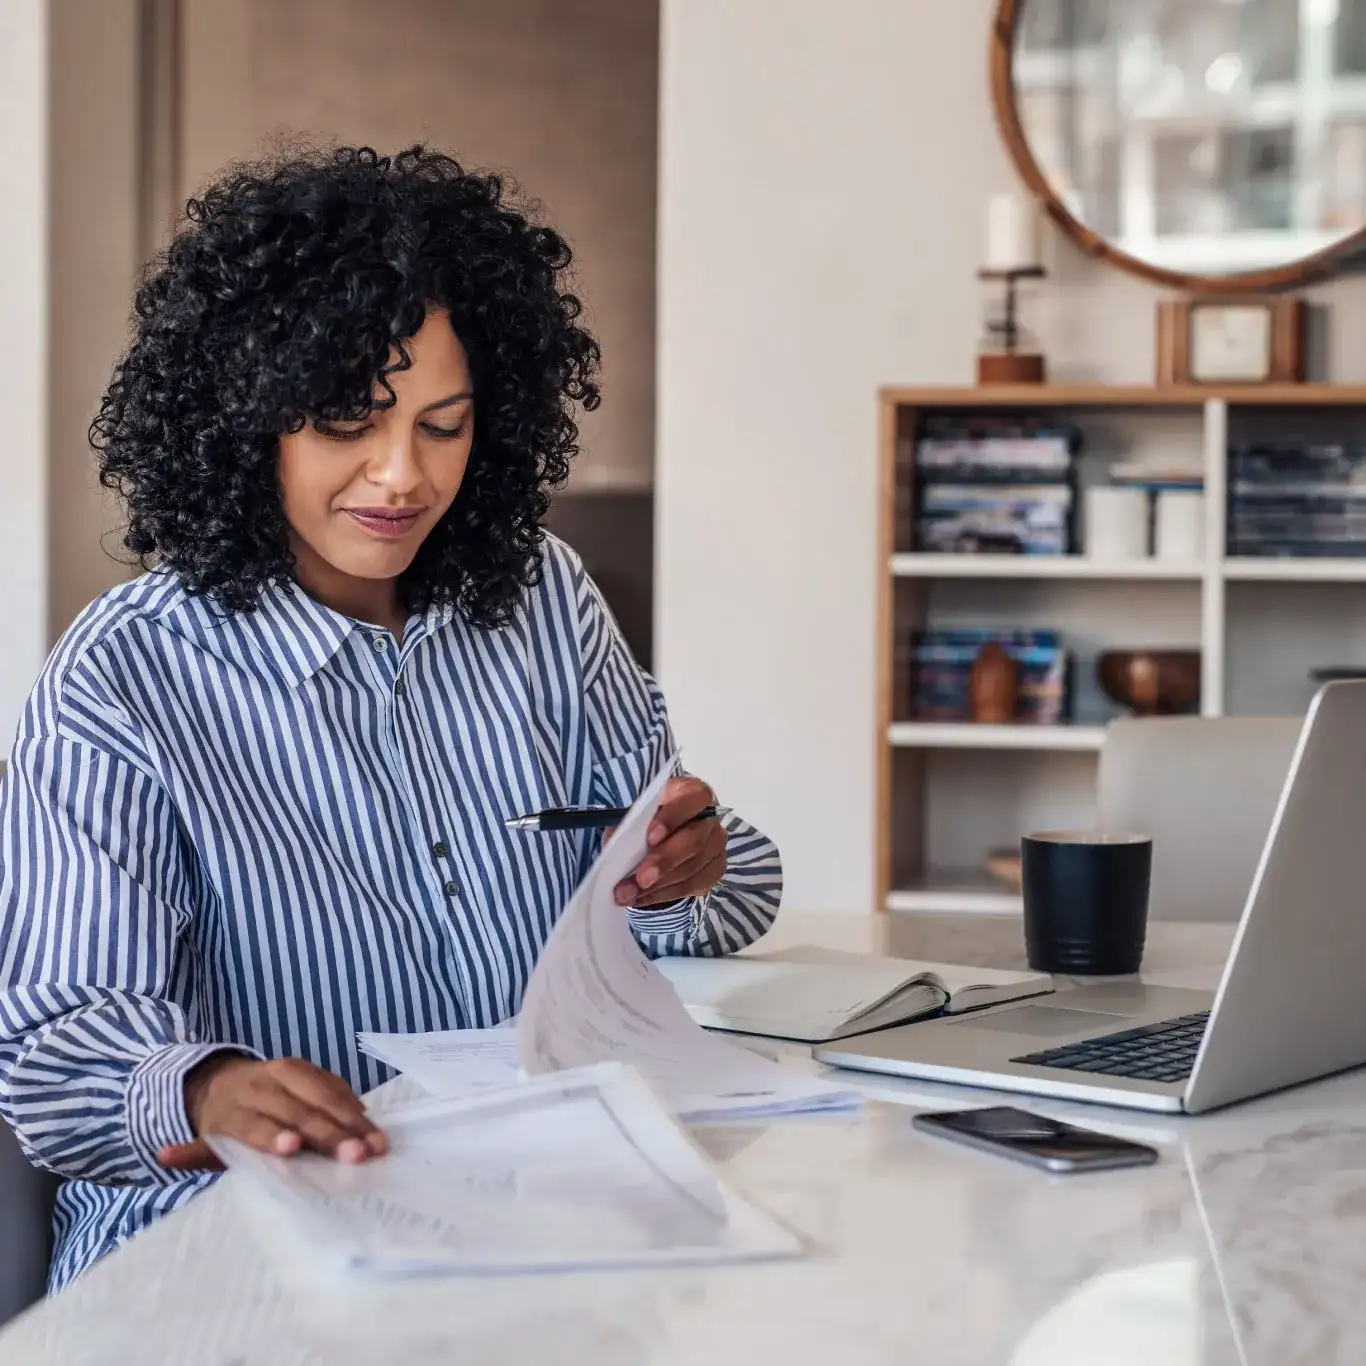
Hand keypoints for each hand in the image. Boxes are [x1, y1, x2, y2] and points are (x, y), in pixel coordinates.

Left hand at [156, 1054, 386, 1171]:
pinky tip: (370, 1125)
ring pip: (322, 1094)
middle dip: (329, 1133)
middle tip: (356, 1155)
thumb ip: (192, 1154)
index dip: (273, 1135)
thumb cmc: (222, 1126)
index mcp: (232, 1109)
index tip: (292, 1148)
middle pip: (297, 1111)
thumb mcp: (204, 1143)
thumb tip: (163, 1156)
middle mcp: (259, 1085)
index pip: (255, 1124)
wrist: (223, 1081)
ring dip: (352, 1120)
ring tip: (376, 1144)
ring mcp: (286, 1071)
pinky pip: (333, 1084)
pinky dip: (352, 1105)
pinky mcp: (307, 1066)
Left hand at [614, 776, 726, 907]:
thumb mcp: (638, 814)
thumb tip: (613, 844)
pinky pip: (691, 886)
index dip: (672, 818)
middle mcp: (710, 818)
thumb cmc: (651, 819)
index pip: (693, 799)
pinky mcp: (714, 870)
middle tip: (641, 878)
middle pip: (694, 840)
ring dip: (658, 886)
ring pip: (692, 869)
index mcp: (692, 793)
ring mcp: (716, 846)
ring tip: (627, 893)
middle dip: (665, 861)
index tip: (650, 837)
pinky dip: (662, 895)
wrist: (666, 836)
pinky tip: (640, 898)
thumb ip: (627, 824)